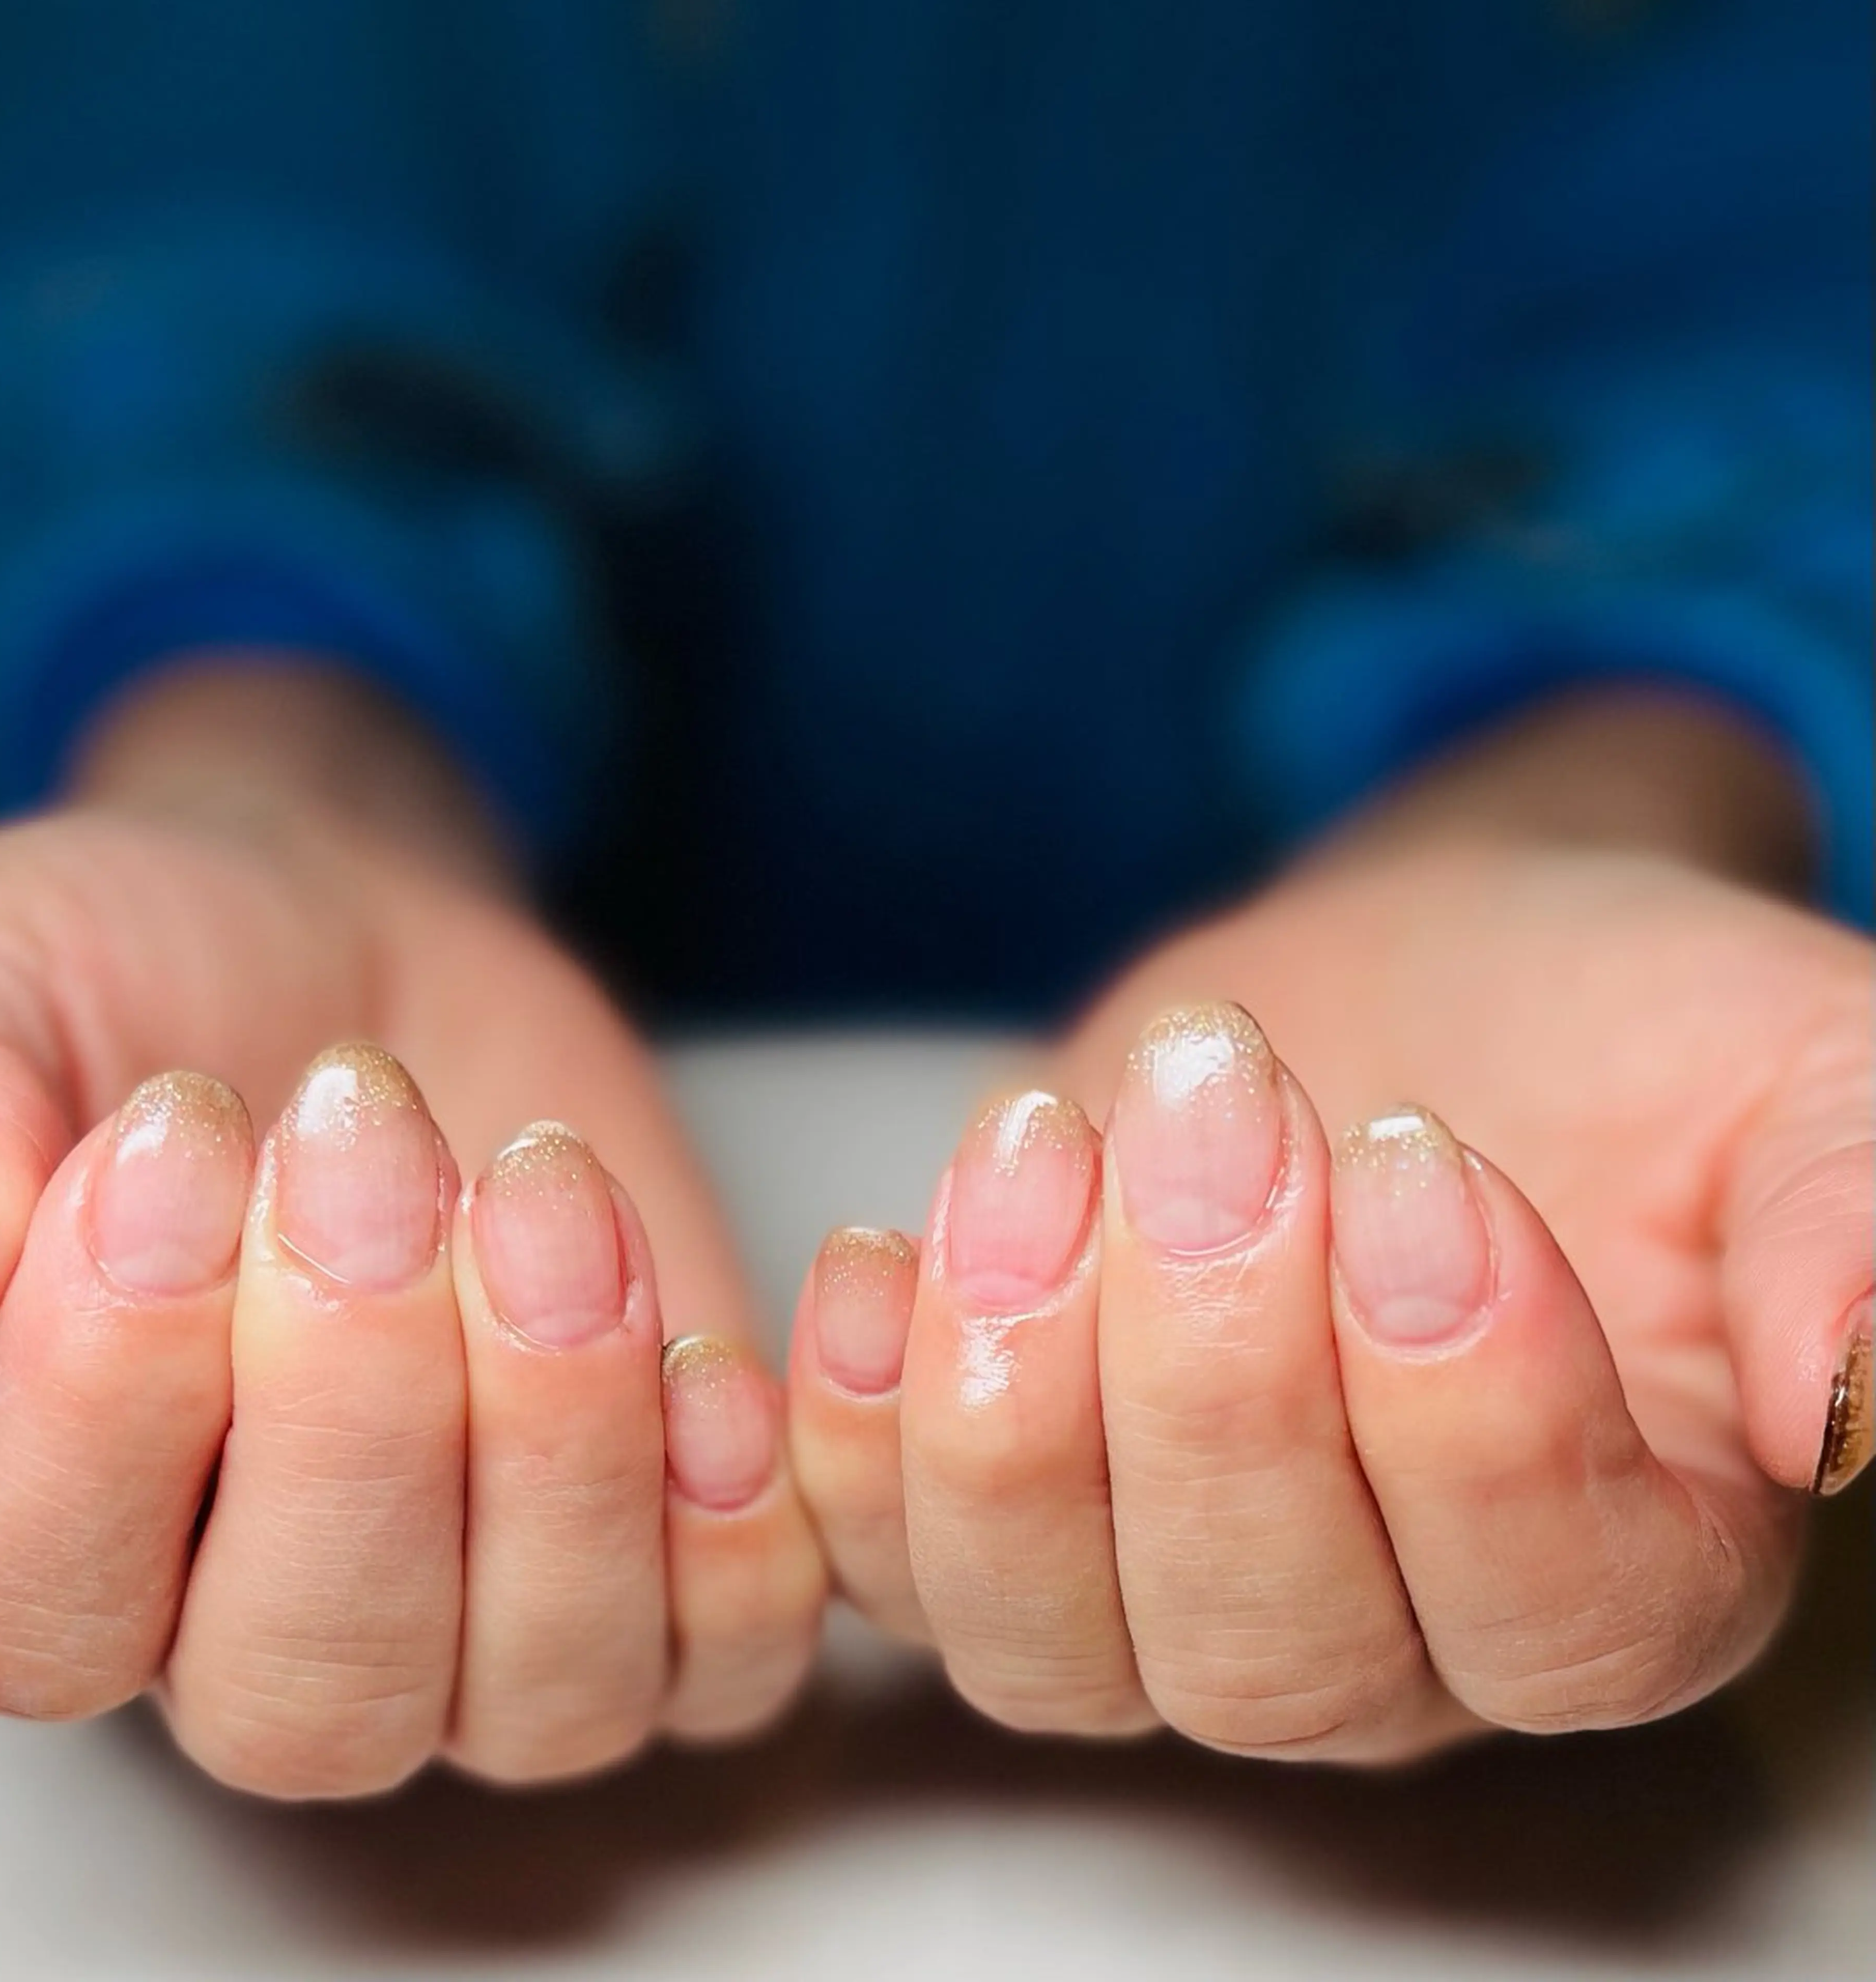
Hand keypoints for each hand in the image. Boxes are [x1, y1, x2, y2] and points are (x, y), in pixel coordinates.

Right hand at [0, 656, 822, 1796]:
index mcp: (18, 1517)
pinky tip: (708, 1345)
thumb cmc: (143, 974)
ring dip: (562, 1439)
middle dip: (365, 1407)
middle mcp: (240, 1619)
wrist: (355, 961)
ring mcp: (469, 1610)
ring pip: (534, 1691)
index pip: (35, 1602)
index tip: (177, 1140)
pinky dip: (746, 1519)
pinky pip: (728, 1650)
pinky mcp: (655, 1549)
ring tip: (542, 1191)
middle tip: (374, 1143)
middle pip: (307, 1686)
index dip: (114, 1396)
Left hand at [789, 694, 1870, 1761]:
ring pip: (1050, 1631)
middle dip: (1216, 1360)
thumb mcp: (1798, 1067)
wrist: (1408, 989)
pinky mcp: (1008, 1509)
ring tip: (1047, 1140)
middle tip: (1224, 1104)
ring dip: (1020, 1382)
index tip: (1418, 1156)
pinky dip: (855, 1421)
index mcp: (1622, 1566)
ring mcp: (1164, 1595)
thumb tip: (1847, 1390)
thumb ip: (1856, 1212)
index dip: (1465, 1404)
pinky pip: (888, 1558)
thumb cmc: (1614, 1036)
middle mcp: (1387, 1641)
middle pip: (1270, 1638)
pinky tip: (883, 1251)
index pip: (1545, 1605)